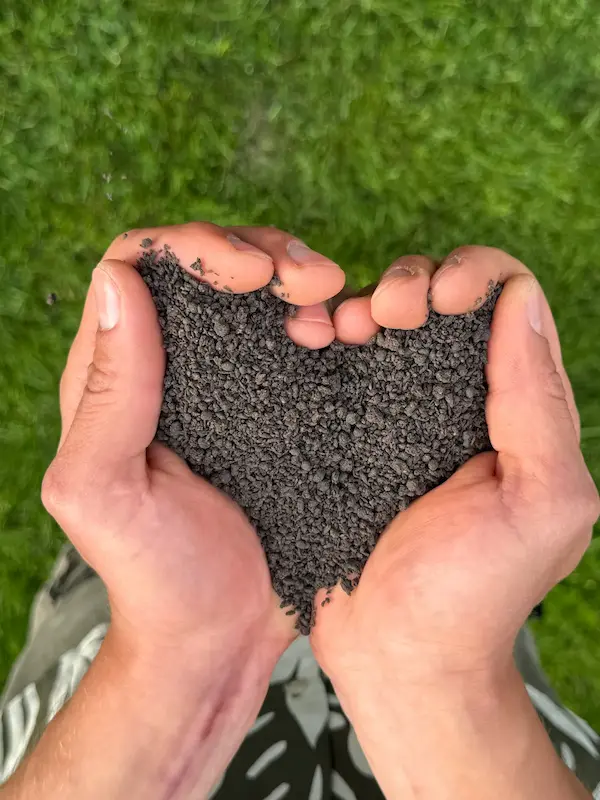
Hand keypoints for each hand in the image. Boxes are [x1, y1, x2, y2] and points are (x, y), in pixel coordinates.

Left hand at [36, 222, 345, 796]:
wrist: (218, 633)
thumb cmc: (154, 574)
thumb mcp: (106, 490)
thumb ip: (107, 392)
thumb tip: (119, 282)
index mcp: (115, 377)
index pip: (136, 267)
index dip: (192, 248)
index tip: (250, 274)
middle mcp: (169, 367)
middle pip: (204, 267)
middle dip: (259, 253)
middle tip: (312, 280)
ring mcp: (227, 383)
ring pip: (254, 293)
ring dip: (294, 277)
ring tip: (331, 300)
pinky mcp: (276, 405)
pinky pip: (294, 337)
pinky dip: (320, 317)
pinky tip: (342, 332)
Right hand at [311, 246, 599, 797]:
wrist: (398, 656)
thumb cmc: (475, 594)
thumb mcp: (541, 504)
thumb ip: (539, 405)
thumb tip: (521, 301)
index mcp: (513, 407)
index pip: (508, 302)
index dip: (476, 276)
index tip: (442, 299)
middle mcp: (455, 400)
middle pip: (438, 299)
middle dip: (411, 284)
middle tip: (384, 316)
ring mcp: (393, 414)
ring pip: (380, 321)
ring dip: (361, 302)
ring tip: (337, 327)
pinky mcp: (341, 433)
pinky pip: (333, 363)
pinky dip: (320, 332)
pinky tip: (306, 337)